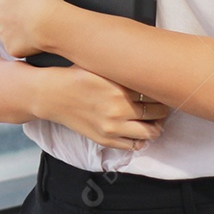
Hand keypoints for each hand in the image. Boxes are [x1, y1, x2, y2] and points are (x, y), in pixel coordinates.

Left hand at [0, 0, 64, 57]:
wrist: (50, 23)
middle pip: (8, 14)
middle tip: (38, 13)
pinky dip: (26, 45)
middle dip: (19, 14)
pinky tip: (37, 40)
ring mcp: (5, 34)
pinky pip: (18, 47)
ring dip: (21, 30)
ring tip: (39, 27)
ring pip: (12, 31)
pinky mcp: (13, 49)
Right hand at [33, 65, 168, 150]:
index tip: (162, 89)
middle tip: (162, 105)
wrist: (50, 95)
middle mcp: (118, 109)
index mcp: (119, 88)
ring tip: (155, 120)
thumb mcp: (99, 67)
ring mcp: (112, 127)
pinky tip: (139, 132)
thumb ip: (122, 70)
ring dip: (156, 127)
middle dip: (163, 109)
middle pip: (156, 113)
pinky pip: (132, 146)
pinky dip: (140, 140)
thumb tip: (146, 69)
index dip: (161, 91)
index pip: (154, 92)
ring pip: (149, 133)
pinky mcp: (104, 139)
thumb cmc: (74, 77)